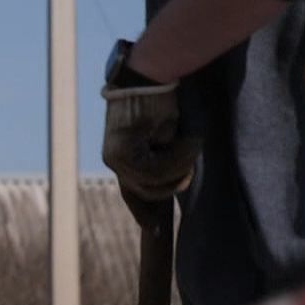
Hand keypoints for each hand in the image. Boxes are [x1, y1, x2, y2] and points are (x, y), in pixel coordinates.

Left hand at [101, 81, 199, 200]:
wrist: (150, 74)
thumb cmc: (161, 99)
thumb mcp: (163, 134)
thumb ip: (161, 157)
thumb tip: (174, 180)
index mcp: (120, 156)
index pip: (130, 192)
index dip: (142, 211)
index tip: (154, 229)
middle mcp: (113, 159)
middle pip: (145, 192)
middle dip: (173, 183)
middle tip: (191, 168)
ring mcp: (115, 156)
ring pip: (152, 182)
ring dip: (179, 168)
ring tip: (192, 145)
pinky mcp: (124, 149)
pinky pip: (155, 169)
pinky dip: (178, 159)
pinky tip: (188, 141)